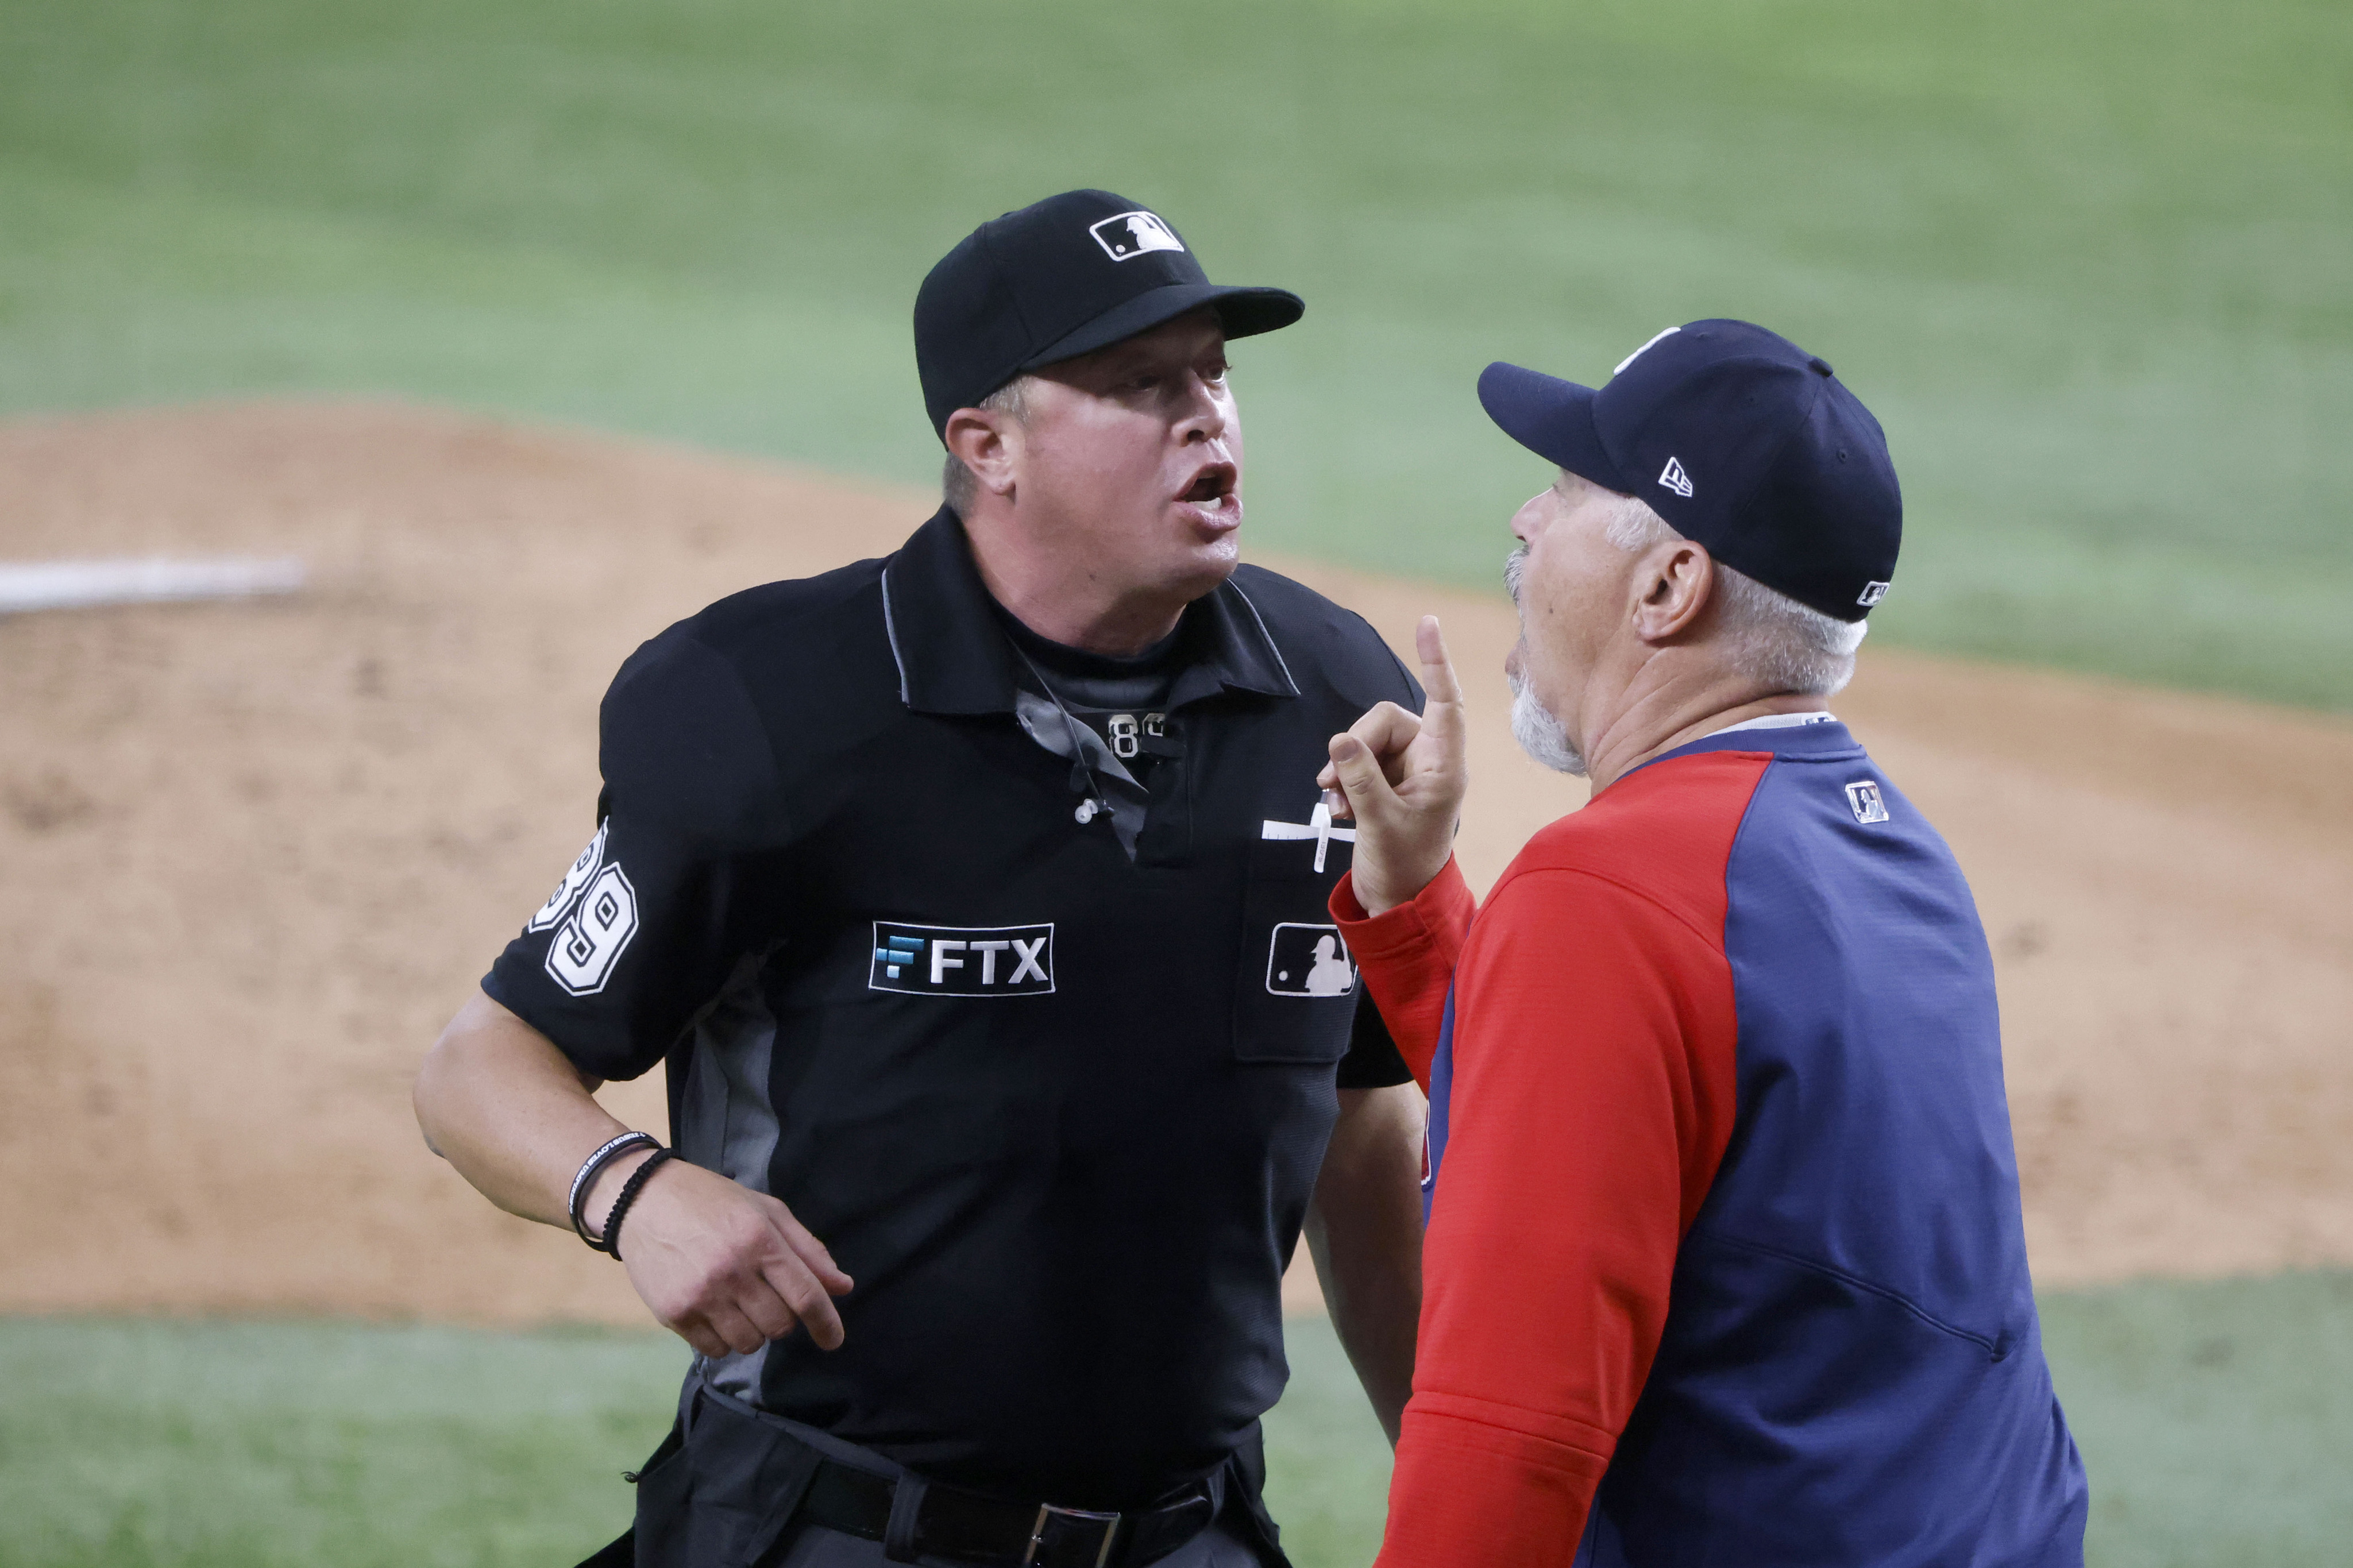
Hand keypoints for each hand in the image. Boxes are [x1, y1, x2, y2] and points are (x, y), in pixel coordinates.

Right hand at [590, 1152, 854, 1357]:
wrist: (642, 1200)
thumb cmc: (713, 1202)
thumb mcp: (767, 1211)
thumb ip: (807, 1250)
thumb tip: (842, 1287)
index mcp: (759, 1239)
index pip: (805, 1295)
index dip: (826, 1324)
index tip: (834, 1340)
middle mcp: (731, 1270)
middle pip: (780, 1326)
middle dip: (783, 1319)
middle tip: (767, 1296)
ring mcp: (700, 1295)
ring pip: (749, 1343)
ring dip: (753, 1330)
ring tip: (738, 1301)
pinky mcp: (673, 1313)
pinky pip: (714, 1350)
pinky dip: (723, 1339)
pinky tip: (714, 1310)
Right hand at [1318, 616, 1465, 915]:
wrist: (1396, 900)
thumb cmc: (1403, 865)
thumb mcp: (1380, 822)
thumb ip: (1360, 780)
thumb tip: (1340, 741)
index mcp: (1444, 765)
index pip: (1444, 702)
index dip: (1436, 662)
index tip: (1427, 623)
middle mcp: (1428, 760)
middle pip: (1384, 720)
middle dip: (1355, 747)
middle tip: (1334, 785)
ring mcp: (1405, 770)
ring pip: (1364, 740)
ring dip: (1343, 770)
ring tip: (1336, 805)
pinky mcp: (1383, 781)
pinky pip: (1355, 760)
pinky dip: (1342, 782)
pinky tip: (1338, 811)